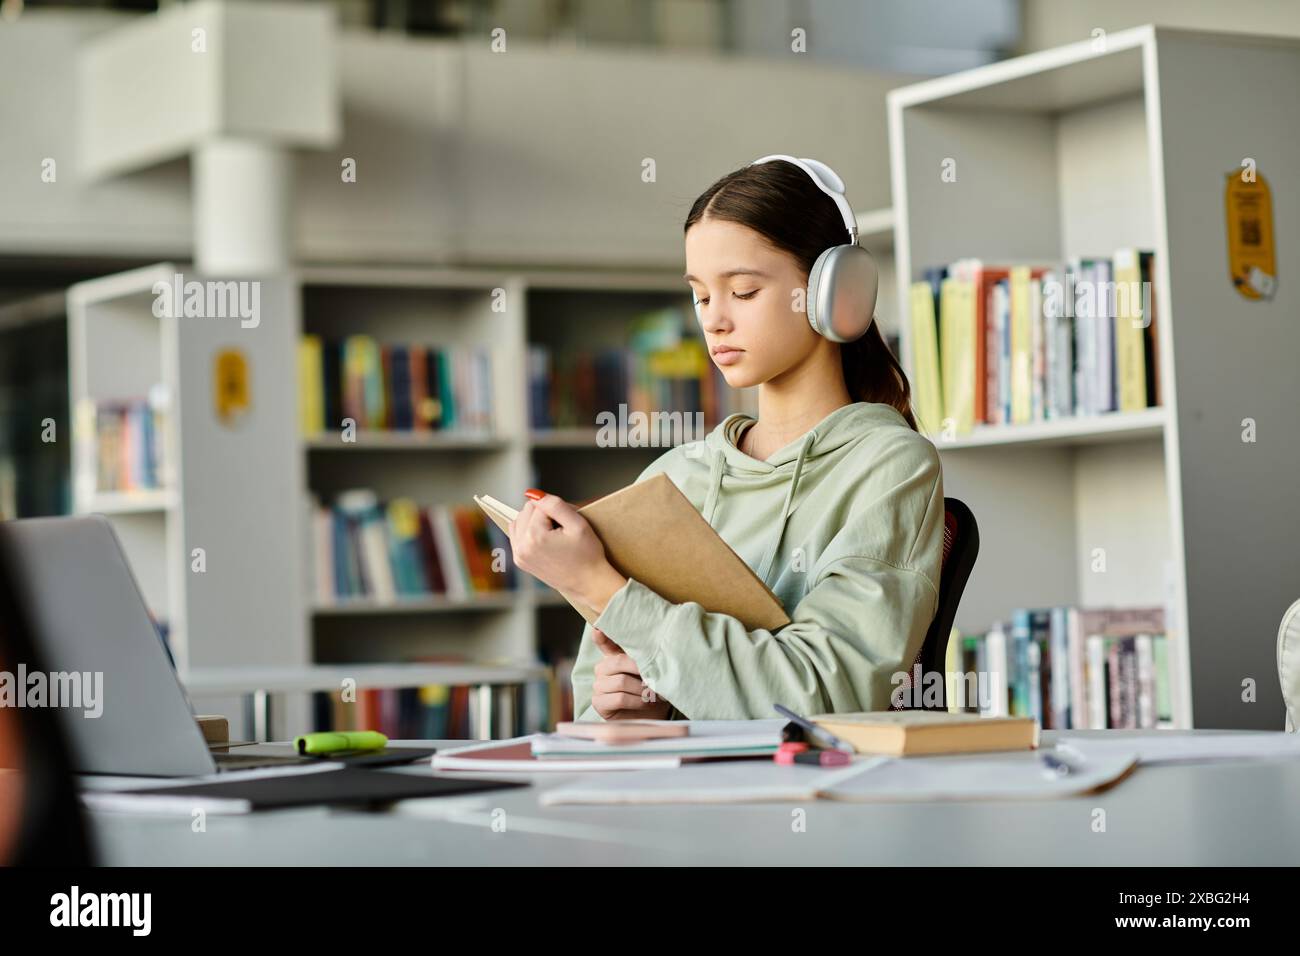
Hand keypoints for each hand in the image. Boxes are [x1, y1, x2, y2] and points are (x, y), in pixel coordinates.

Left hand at [507, 490, 625, 610]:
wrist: (588, 583)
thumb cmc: (587, 555)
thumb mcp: (578, 523)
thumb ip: (555, 504)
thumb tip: (533, 494)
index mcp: (534, 536)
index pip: (539, 505)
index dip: (556, 511)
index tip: (567, 524)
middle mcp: (522, 547)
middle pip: (526, 511)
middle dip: (543, 514)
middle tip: (562, 529)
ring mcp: (519, 555)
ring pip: (519, 521)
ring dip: (534, 522)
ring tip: (553, 534)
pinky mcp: (520, 561)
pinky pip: (517, 535)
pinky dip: (528, 532)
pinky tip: (544, 539)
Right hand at [590, 627, 671, 720]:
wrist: (650, 716)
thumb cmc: (650, 689)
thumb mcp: (650, 671)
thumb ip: (646, 658)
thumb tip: (653, 645)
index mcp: (613, 657)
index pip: (604, 642)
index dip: (601, 635)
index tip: (599, 628)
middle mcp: (602, 668)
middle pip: (619, 662)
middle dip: (640, 669)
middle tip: (655, 678)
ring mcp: (598, 685)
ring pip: (621, 681)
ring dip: (642, 689)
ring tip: (653, 694)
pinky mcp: (598, 703)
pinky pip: (620, 698)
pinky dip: (637, 701)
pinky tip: (645, 703)